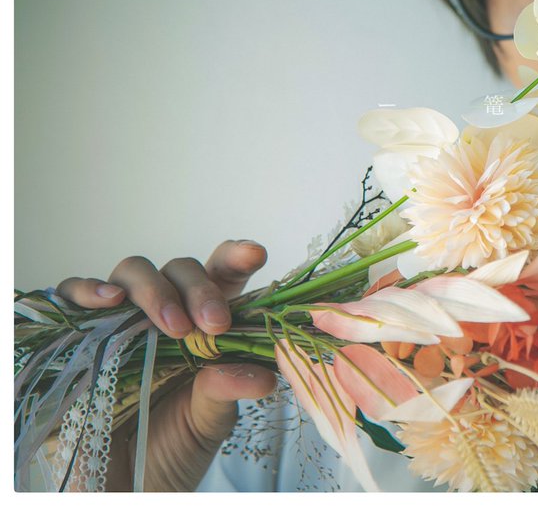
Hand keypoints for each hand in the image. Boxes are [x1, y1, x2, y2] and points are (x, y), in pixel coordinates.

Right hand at [53, 240, 277, 490]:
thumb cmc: (171, 445)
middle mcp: (165, 311)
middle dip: (200, 289)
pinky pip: (73, 295)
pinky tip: (109, 299)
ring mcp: (121, 319)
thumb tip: (263, 376)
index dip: (237, 257)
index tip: (256, 255)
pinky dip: (88, 289)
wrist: (124, 484)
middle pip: (180, 269)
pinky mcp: (78, 334)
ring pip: (133, 272)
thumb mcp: (207, 421)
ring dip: (154, 290)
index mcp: (205, 322)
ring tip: (172, 326)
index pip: (223, 275)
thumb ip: (227, 390)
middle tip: (214, 325)